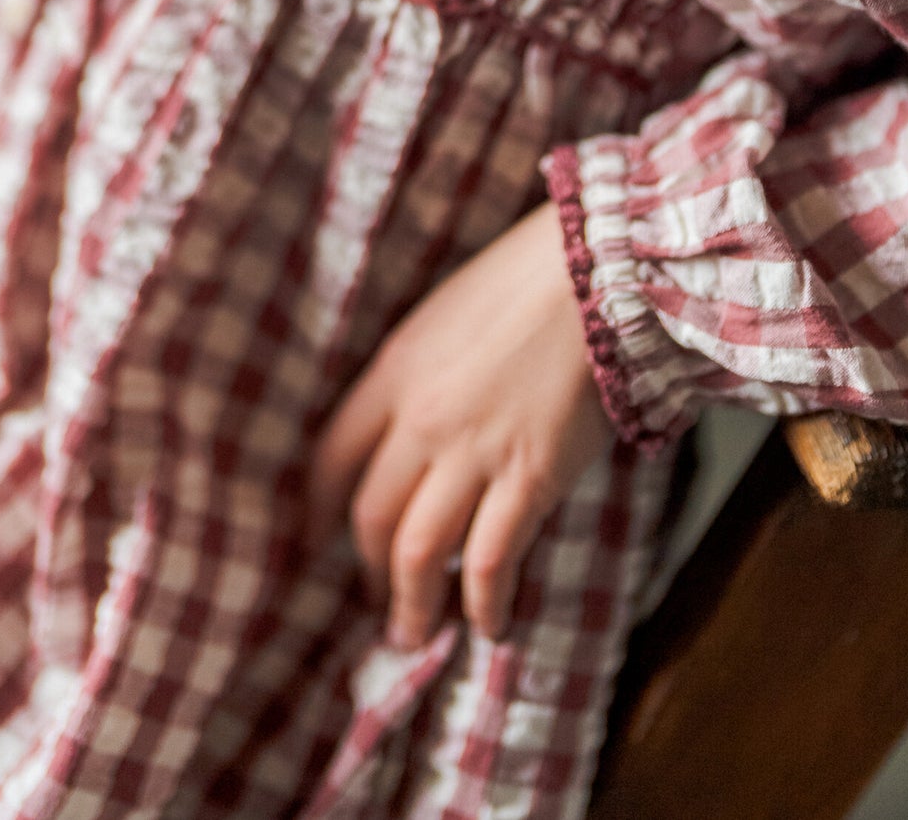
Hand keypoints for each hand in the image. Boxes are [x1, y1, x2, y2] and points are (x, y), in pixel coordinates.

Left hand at [306, 200, 611, 650]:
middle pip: (372, 517)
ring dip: (413, 605)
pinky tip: (489, 626)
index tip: (315, 540)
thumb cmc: (522, 282)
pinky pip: (491, 562)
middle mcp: (422, 419)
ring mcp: (474, 452)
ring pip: (420, 553)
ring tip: (415, 634)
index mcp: (393, 372)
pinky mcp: (530, 477)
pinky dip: (484, 604)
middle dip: (369, 572)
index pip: (330, 457)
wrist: (592, 273)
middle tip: (378, 602)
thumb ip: (414, 375)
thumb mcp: (441, 316)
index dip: (316, 510)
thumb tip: (406, 429)